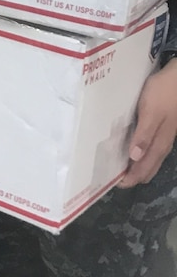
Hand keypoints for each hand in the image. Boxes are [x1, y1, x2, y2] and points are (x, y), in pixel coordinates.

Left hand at [119, 61, 176, 186]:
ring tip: (118, 167)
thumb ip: (144, 135)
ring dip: (136, 166)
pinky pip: (150, 148)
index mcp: (160, 144)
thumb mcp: (151, 112)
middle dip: (132, 176)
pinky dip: (139, 154)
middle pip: (148, 168)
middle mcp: (163, 144)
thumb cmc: (164, 93)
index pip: (144, 170)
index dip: (130, 179)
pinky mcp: (162, 128)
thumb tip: (135, 158)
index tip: (113, 184)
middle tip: (112, 178)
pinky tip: (130, 149)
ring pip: (150, 159)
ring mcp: (164, 136)